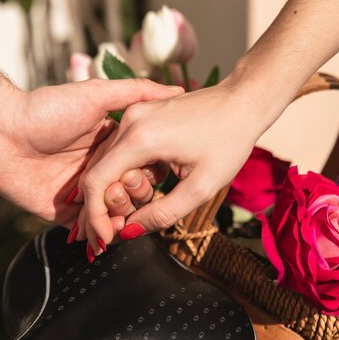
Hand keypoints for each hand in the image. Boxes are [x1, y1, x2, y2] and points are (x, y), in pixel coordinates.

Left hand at [0, 78, 182, 227]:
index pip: (143, 164)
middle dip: (136, 193)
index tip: (146, 169)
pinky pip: (90, 229)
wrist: (0, 130)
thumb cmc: (46, 108)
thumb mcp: (97, 93)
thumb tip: (177, 89)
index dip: (149, 170)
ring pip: (116, 213)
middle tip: (123, 185)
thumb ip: (137, 91)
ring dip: (121, 214)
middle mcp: (99, 168)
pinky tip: (108, 231)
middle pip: (133, 191)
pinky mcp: (63, 213)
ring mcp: (83, 192)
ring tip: (114, 209)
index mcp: (110, 143)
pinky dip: (102, 233)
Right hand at [79, 78, 266, 252]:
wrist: (242, 101)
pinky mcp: (139, 112)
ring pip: (108, 161)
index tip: (106, 238)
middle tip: (129, 222)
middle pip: (98, 172)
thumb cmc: (229, 140)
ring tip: (150, 195)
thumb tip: (129, 231)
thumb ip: (163, 214)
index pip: (96, 182)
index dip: (95, 216)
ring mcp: (133, 113)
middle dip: (108, 204)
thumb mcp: (201, 187)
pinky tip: (153, 177)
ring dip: (119, 187)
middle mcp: (130, 121)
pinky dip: (127, 170)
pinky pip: (120, 148)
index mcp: (141, 138)